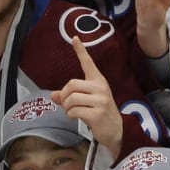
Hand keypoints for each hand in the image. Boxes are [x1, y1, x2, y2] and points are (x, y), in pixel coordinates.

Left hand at [53, 38, 121, 156]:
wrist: (116, 131)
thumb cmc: (100, 113)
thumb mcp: (87, 101)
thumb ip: (70, 96)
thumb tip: (52, 95)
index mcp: (98, 81)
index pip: (88, 63)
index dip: (81, 50)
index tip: (75, 38)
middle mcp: (101, 88)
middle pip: (71, 84)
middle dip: (64, 96)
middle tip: (65, 104)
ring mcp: (100, 101)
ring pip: (71, 98)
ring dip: (66, 107)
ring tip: (71, 111)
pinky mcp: (97, 114)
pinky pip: (74, 111)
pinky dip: (70, 115)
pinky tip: (75, 117)